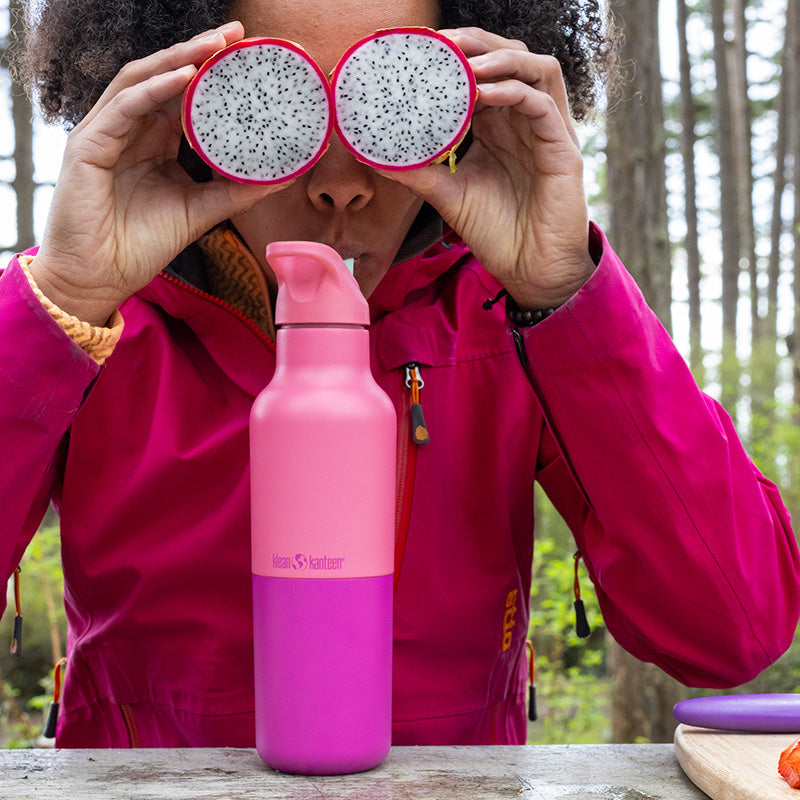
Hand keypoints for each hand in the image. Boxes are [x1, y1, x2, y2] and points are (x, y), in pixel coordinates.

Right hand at [30, 22, 284, 325]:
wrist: (99, 279)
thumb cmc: (141, 245)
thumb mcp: (202, 210)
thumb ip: (237, 190)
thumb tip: (284, 174)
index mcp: (153, 142)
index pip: (183, 96)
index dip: (212, 74)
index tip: (248, 56)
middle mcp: (129, 130)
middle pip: (164, 78)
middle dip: (200, 52)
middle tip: (237, 34)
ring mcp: (106, 133)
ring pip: (143, 80)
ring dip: (180, 59)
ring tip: (217, 45)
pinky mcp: (88, 145)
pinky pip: (125, 106)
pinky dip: (155, 88)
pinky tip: (186, 76)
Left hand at [379, 27, 595, 309]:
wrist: (529, 270)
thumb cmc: (497, 233)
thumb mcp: (448, 195)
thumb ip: (417, 171)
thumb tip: (372, 155)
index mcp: (498, 128)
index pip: (482, 76)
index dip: (457, 57)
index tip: (423, 50)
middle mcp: (523, 122)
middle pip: (509, 59)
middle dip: (477, 43)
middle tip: (442, 42)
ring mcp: (545, 132)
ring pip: (535, 69)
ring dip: (501, 57)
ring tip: (466, 61)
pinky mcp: (562, 149)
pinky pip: (541, 105)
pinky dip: (514, 92)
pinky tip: (485, 93)